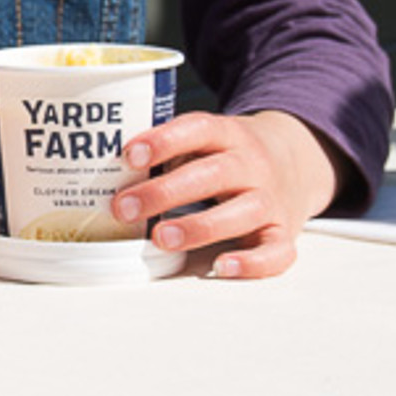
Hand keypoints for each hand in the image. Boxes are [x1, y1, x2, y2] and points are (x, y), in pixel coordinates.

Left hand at [108, 111, 342, 280]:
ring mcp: (272, 200)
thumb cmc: (229, 157)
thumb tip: (98, 172)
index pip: (200, 129)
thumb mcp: (206, 140)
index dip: (164, 140)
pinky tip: (221, 267)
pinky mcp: (283, 233)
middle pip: (214, 174)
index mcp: (230, 135)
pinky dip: (252, 262)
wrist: (297, 163)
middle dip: (166, 192)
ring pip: (243, 212)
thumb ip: (167, 151)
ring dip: (200, 226)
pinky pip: (276, 251)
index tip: (129, 155)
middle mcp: (253, 165)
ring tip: (161, 239)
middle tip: (124, 208)